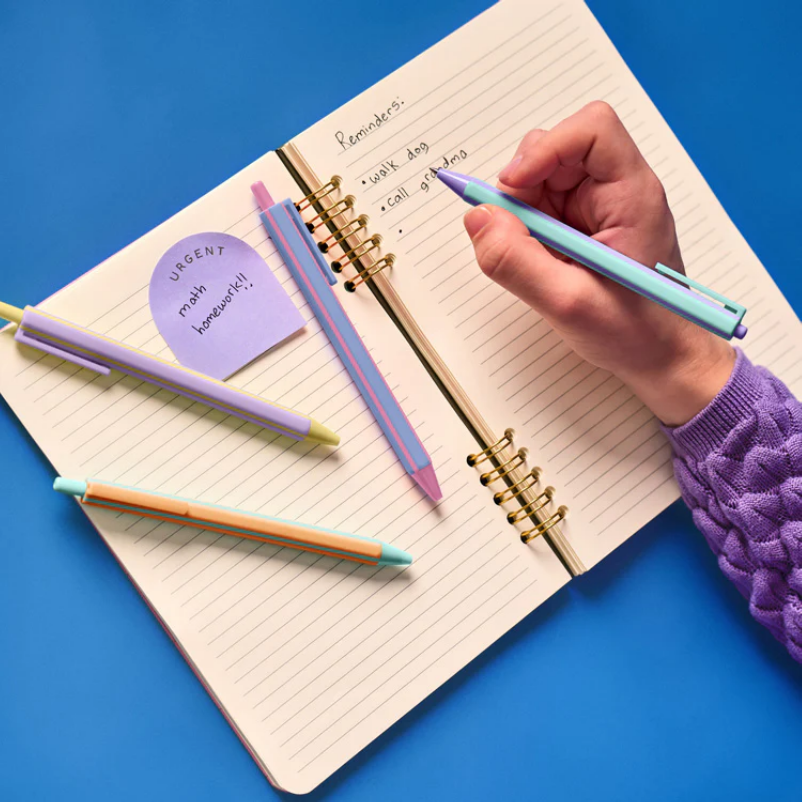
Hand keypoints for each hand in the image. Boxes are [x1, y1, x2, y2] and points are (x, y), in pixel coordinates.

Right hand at [464, 101, 733, 426]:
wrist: (661, 358)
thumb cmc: (634, 333)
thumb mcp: (567, 304)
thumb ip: (516, 262)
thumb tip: (477, 218)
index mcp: (632, 196)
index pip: (592, 131)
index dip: (546, 148)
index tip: (513, 186)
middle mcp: (619, 191)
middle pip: (559, 150)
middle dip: (524, 186)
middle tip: (514, 234)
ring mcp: (600, 207)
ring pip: (544, 179)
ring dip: (522, 211)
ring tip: (533, 257)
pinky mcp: (585, 225)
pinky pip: (543, 207)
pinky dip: (527, 229)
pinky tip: (539, 262)